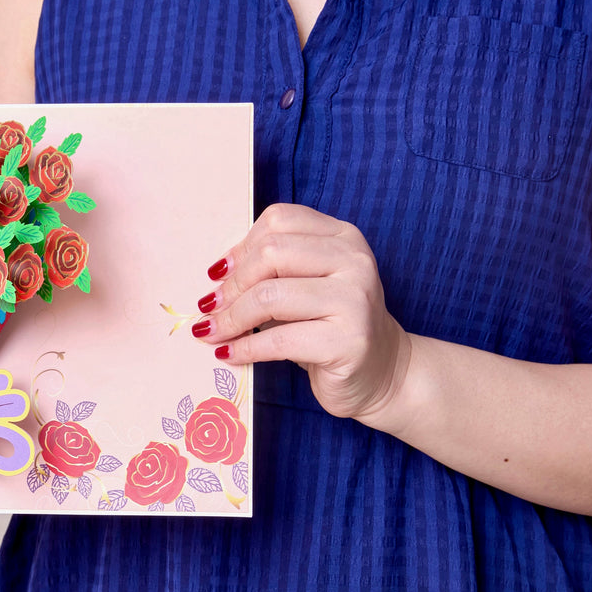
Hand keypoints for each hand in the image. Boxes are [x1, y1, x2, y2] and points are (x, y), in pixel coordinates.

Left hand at [190, 203, 411, 421]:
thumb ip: (271, 269)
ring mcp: (356, 299)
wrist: (381, 372)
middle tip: (210, 308)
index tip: (218, 274)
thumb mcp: (304, 286)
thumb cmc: (329, 326)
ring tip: (212, 332)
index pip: (280, 220)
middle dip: (232, 284)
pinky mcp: (349, 341)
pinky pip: (280, 339)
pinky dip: (246, 348)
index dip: (240, 247)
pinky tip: (229, 354)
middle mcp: (355, 261)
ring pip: (270, 295)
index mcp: (343, 237)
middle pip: (271, 254)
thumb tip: (215, 274)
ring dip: (231, 318)